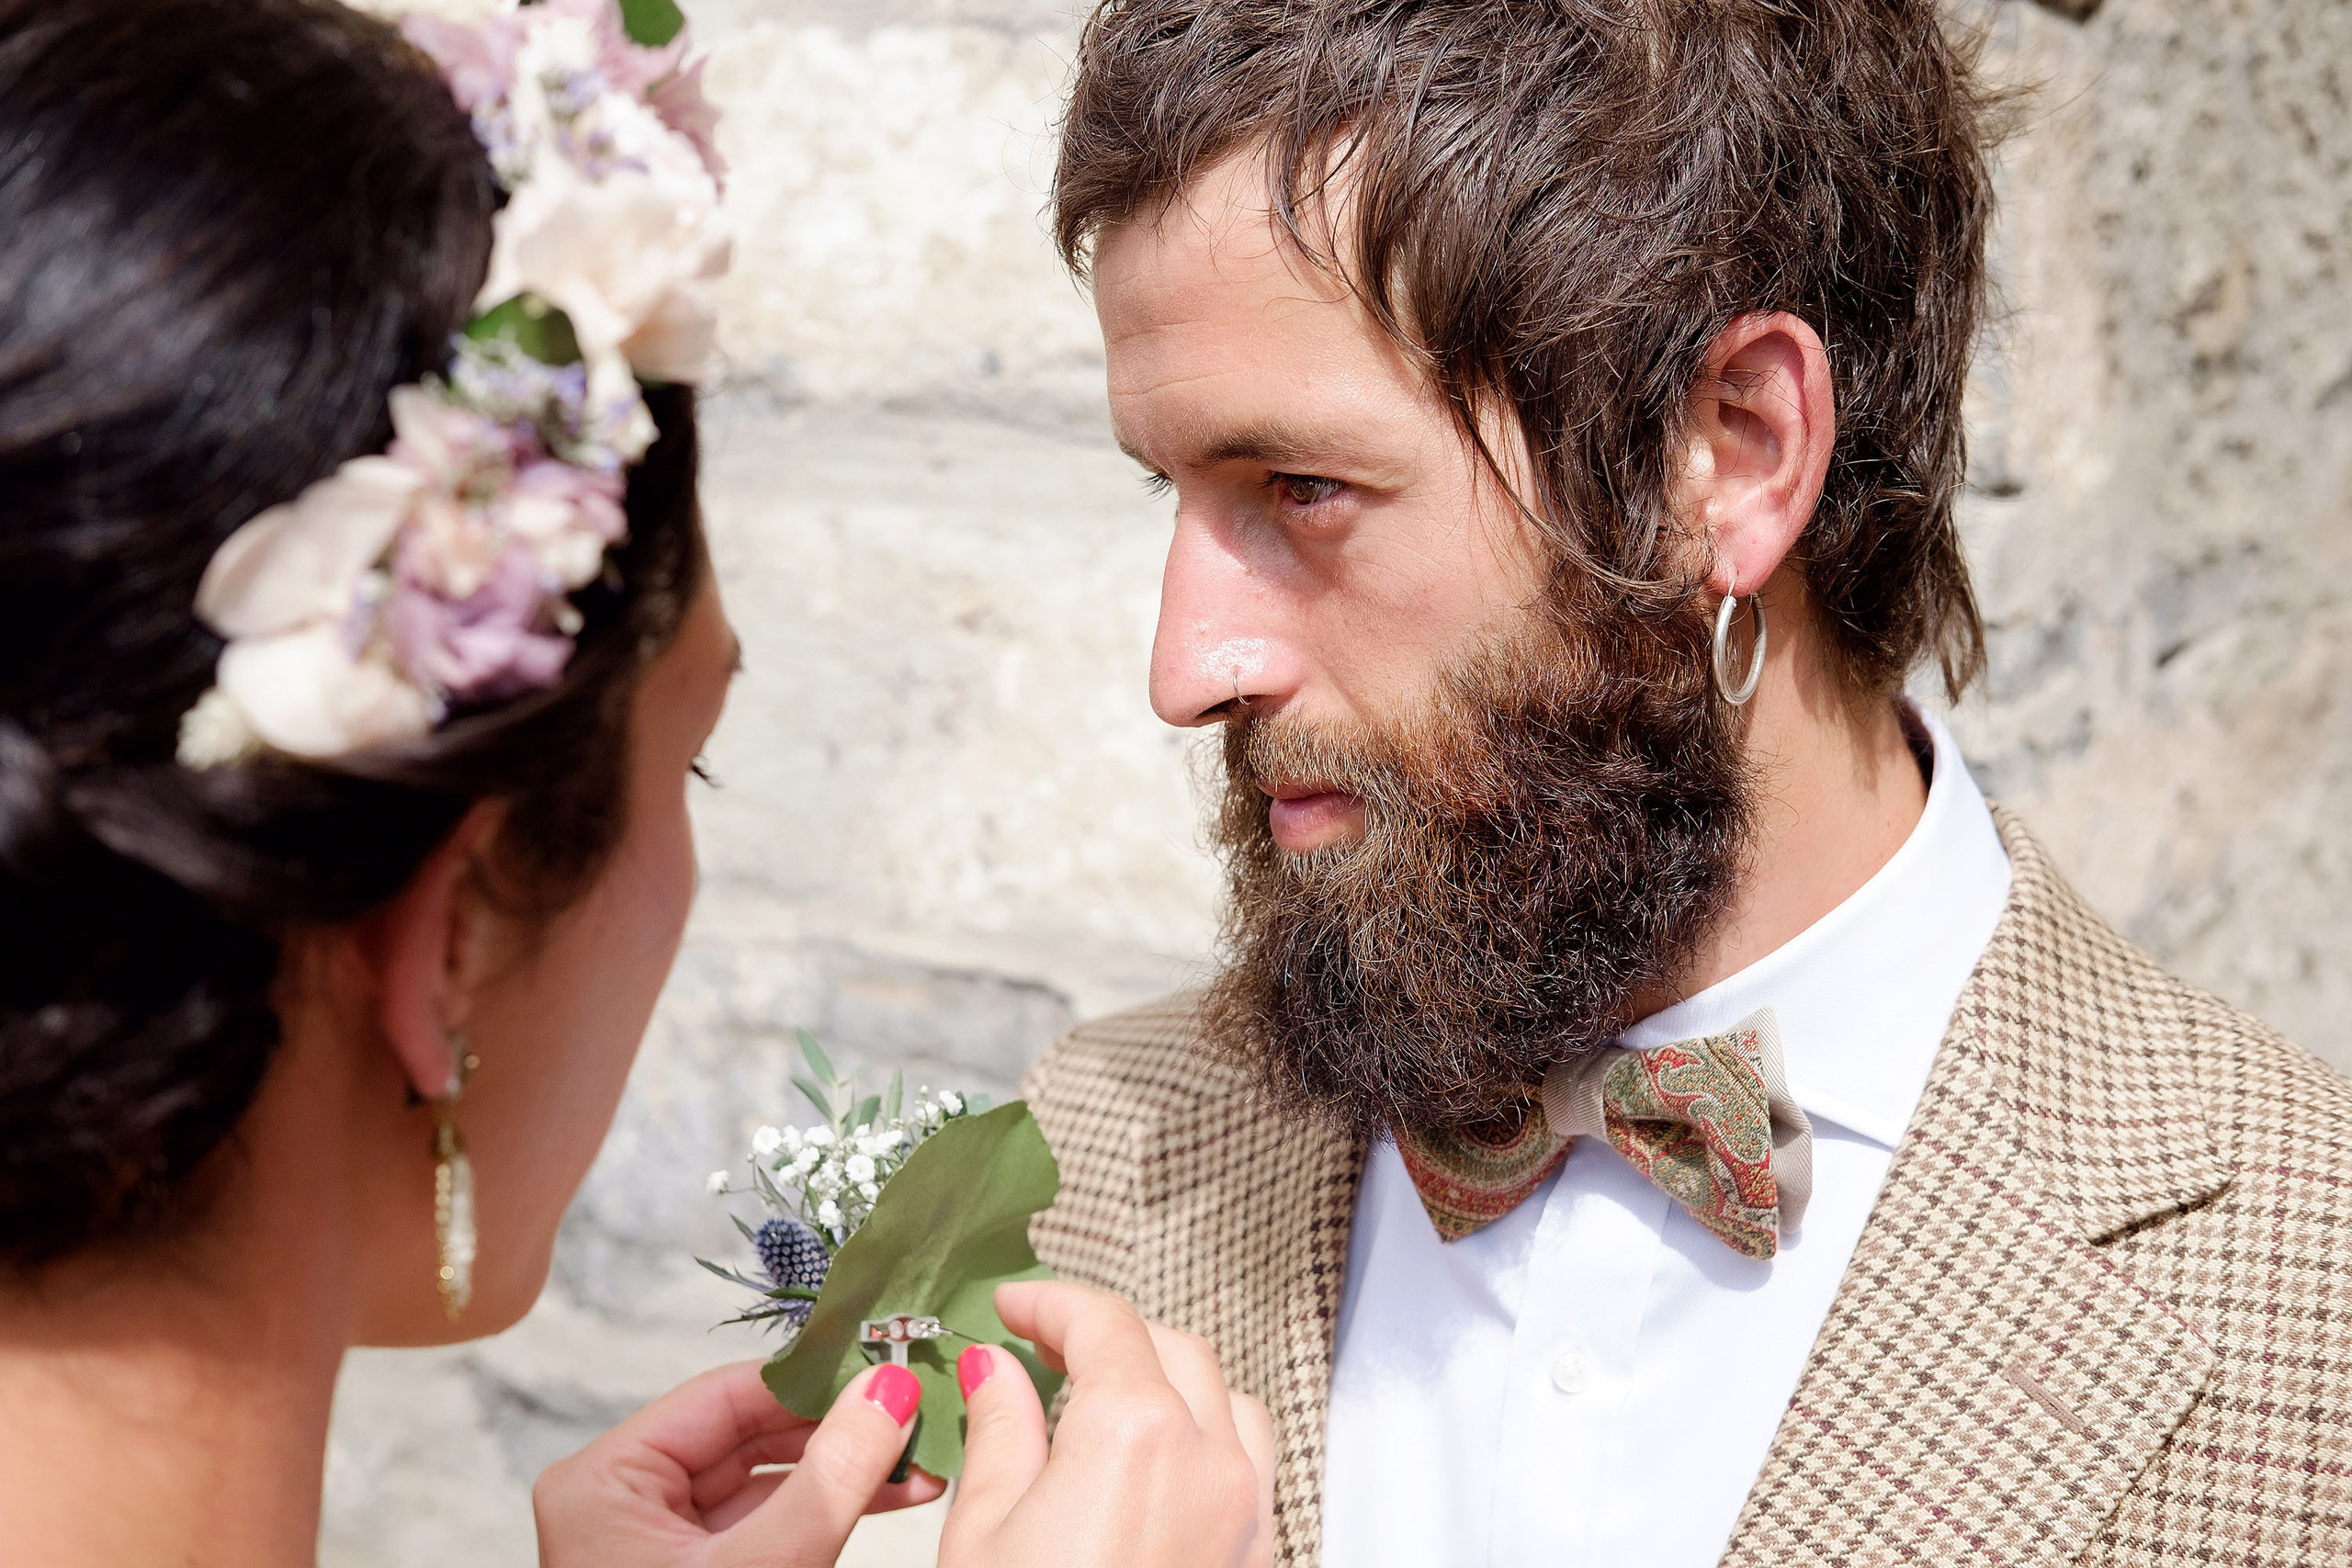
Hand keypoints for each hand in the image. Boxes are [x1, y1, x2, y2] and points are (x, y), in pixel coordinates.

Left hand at [534, 1359, 943, 1566]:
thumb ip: (830, 1476)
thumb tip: (888, 1390)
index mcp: (604, 1481)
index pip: (726, 1396)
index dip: (816, 1381)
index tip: (892, 1369)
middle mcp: (621, 1499)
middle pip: (749, 1433)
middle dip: (841, 1429)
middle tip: (918, 1414)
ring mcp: (656, 1541)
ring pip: (766, 1478)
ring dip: (846, 1470)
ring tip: (923, 1462)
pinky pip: (766, 1520)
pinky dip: (826, 1510)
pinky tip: (892, 1497)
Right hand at [942, 1281, 1276, 1567]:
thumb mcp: (983, 1534)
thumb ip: (998, 1431)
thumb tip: (993, 1371)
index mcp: (1136, 1434)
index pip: (1104, 1323)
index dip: (1052, 1303)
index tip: (1013, 1307)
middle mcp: (1209, 1461)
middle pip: (1173, 1350)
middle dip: (1109, 1336)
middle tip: (1042, 1349)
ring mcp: (1246, 1514)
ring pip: (1228, 1403)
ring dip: (1170, 1383)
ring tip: (1101, 1403)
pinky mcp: (1258, 1559)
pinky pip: (1250, 1468)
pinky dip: (1205, 1442)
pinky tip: (1148, 1469)